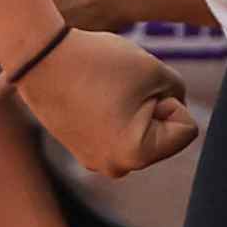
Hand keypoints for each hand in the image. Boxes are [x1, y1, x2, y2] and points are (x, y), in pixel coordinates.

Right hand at [12, 25, 201, 182]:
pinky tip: (88, 99)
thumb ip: (179, 97)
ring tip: (102, 92)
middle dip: (151, 107)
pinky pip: (118, 133)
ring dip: (134, 110)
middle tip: (117, 88)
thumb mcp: (158, 72)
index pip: (187, 128)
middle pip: (164, 135)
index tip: (135, 88)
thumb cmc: (101, 61)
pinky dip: (114, 115)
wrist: (39, 57)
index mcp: (137, 155)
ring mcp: (96, 163)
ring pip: (141, 132)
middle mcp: (116, 169)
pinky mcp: (82, 151)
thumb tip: (167, 116)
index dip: (168, 99)